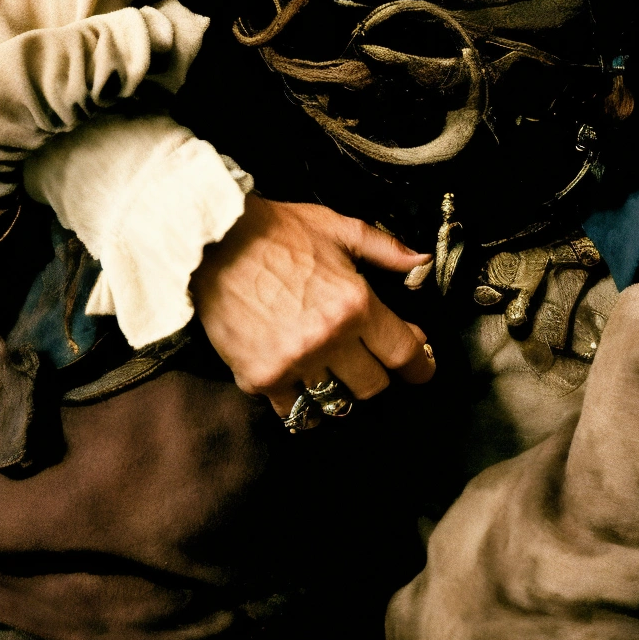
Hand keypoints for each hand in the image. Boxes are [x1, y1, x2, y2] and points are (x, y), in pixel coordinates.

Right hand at [191, 194, 436, 420]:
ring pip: (336, 404)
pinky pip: (293, 411)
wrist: (215, 244)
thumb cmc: (279, 232)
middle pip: (373, 386)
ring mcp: (293, 364)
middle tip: (371, 361)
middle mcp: (329, 340)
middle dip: (379, 374)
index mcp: (356, 304)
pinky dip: (302, 403)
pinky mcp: (260, 379)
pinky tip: (303, 388)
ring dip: (340, 391)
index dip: (420, 364)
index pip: (403, 352)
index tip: (422, 367)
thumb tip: (421, 261)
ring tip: (336, 375)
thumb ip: (386, 249)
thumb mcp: (340, 228)